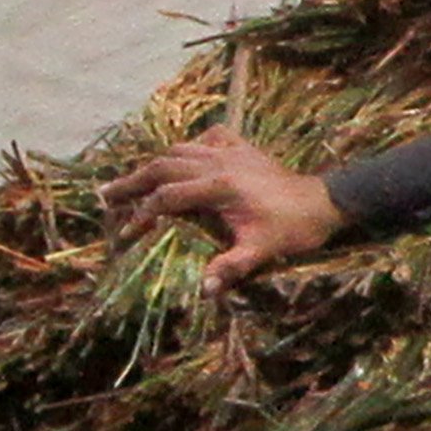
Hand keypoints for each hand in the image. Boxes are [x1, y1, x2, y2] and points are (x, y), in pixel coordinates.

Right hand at [99, 129, 346, 284]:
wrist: (324, 202)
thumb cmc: (293, 229)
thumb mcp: (261, 252)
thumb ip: (230, 268)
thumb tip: (203, 292)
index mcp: (219, 187)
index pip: (167, 197)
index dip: (143, 215)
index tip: (126, 233)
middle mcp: (219, 162)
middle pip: (163, 165)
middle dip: (132, 181)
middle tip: (105, 194)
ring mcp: (230, 151)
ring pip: (179, 149)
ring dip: (154, 164)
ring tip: (131, 180)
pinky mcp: (242, 147)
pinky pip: (206, 139)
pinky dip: (188, 147)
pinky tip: (182, 158)